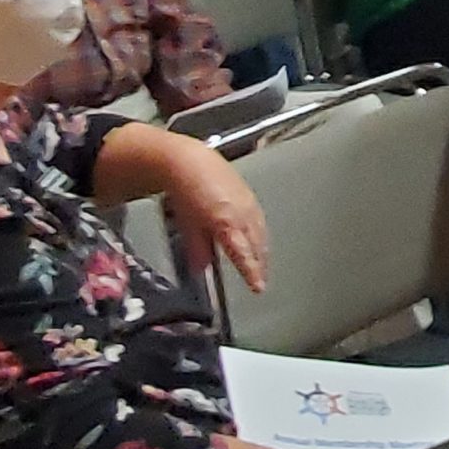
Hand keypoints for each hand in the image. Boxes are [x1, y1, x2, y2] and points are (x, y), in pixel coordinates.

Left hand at [167, 144, 269, 292]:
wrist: (190, 161)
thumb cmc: (186, 189)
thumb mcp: (187, 225)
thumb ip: (197, 249)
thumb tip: (201, 267)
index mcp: (227, 222)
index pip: (244, 254)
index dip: (252, 272)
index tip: (258, 286)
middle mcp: (243, 213)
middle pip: (257, 245)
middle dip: (260, 264)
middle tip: (260, 280)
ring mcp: (249, 203)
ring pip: (261, 233)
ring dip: (262, 251)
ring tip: (261, 264)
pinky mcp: (251, 196)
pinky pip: (260, 221)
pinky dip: (260, 234)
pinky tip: (256, 239)